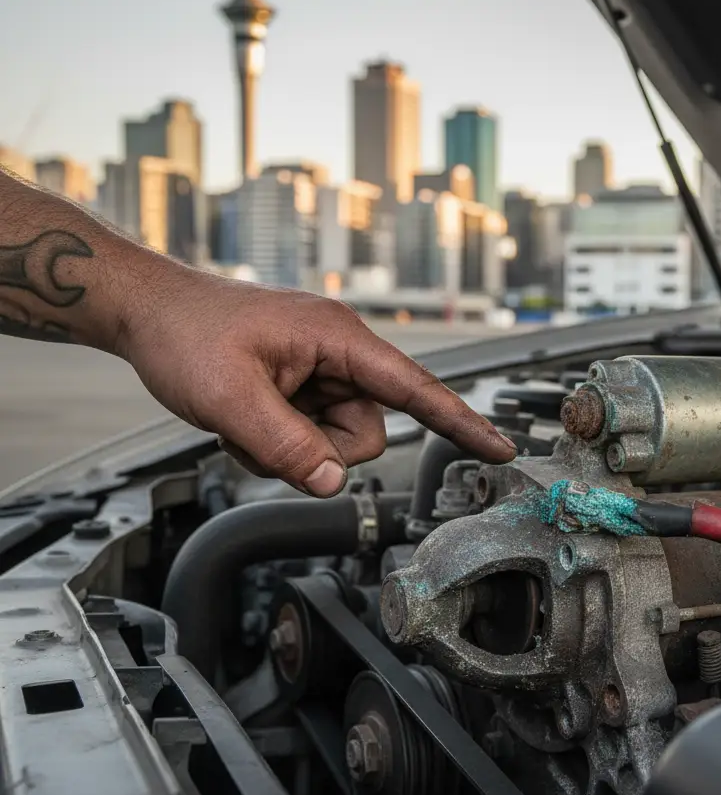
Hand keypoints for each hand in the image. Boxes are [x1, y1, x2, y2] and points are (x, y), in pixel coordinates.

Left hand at [118, 265, 516, 496]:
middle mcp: (339, 353)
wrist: (147, 312)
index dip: (461, 422)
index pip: (416, 388)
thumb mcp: (229, 398)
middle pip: (366, 431)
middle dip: (317, 449)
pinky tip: (242, 419)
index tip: (500, 446)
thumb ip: (287, 446)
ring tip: (242, 422)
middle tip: (261, 433)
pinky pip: (310, 436)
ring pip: (335, 441)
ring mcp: (319, 371)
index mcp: (338, 338)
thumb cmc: (187, 334)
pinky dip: (276, 441)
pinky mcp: (301, 386)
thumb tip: (331, 482)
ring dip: (289, 448)